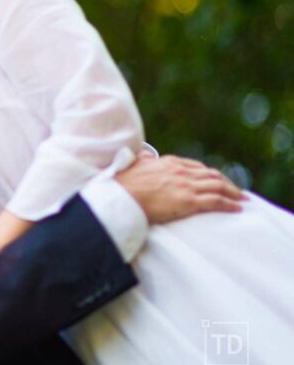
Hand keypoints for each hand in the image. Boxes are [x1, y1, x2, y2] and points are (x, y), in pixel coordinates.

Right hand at [115, 152, 246, 223]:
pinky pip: (216, 201)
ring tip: (242, 200)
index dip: (210, 174)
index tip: (216, 180)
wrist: (122, 197)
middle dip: (226, 183)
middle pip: (212, 175)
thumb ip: (143, 160)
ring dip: (233, 193)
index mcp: (170, 163)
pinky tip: (237, 208)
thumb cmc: (124, 185)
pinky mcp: (189, 201)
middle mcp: (182, 172)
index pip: (197, 167)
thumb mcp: (135, 165)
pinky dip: (229, 204)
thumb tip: (144, 155)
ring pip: (218, 186)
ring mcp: (187, 186)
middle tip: (236, 191)